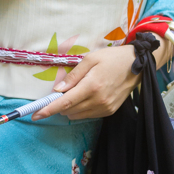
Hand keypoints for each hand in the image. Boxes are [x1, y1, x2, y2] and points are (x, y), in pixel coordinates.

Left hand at [31, 36, 172, 121]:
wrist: (138, 65)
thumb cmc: (112, 58)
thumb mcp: (90, 59)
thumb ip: (73, 76)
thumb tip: (57, 90)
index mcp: (92, 86)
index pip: (65, 102)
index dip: (48, 110)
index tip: (36, 115)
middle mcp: (99, 100)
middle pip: (69, 111)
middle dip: (59, 105)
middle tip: (59, 93)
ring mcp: (105, 108)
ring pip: (77, 115)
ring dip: (70, 107)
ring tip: (75, 92)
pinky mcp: (110, 111)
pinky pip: (88, 115)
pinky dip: (81, 109)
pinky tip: (85, 96)